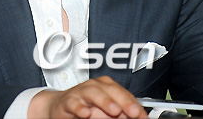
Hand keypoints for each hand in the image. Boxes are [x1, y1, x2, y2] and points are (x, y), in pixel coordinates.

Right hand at [28, 76, 147, 118]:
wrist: (60, 106)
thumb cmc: (85, 106)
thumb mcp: (105, 110)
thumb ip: (120, 113)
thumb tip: (138, 116)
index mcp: (107, 86)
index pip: (124, 93)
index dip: (134, 104)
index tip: (142, 115)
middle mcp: (95, 86)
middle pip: (111, 90)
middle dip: (123, 101)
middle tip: (134, 112)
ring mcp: (81, 92)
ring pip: (94, 93)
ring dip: (105, 101)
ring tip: (114, 111)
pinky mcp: (68, 101)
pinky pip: (74, 103)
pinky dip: (80, 108)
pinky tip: (86, 113)